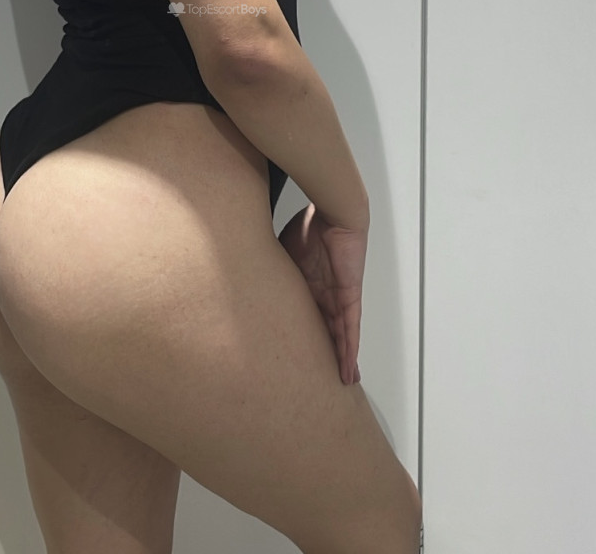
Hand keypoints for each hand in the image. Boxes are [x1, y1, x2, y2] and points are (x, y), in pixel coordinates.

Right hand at [277, 203, 367, 385]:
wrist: (334, 213)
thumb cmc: (311, 225)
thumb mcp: (282, 252)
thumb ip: (270, 267)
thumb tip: (245, 271)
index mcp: (310, 285)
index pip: (308, 317)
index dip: (305, 337)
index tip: (299, 354)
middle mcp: (326, 294)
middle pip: (327, 332)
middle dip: (327, 354)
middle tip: (324, 378)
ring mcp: (340, 296)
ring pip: (341, 336)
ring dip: (341, 359)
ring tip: (341, 381)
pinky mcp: (350, 296)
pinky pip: (350, 329)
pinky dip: (349, 349)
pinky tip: (348, 368)